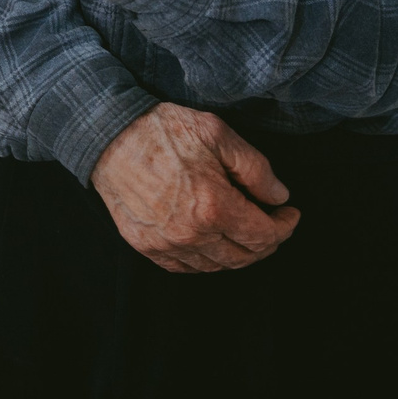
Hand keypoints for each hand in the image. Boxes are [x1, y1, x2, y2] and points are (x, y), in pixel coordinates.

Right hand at [92, 105, 298, 271]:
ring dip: (238, 253)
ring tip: (244, 230)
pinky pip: (187, 268)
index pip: (264, 235)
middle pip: (244, 257)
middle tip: (271, 223)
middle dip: (266, 242)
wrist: (108, 136)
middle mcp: (191, 234)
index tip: (289, 213)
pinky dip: (208, 260)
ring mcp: (166, 244)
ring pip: (217, 267)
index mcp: (213, 206)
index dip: (285, 227)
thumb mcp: (217, 133)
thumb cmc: (162, 130)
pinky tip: (213, 241)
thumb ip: (255, 168)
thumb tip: (279, 197)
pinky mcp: (146, 247)